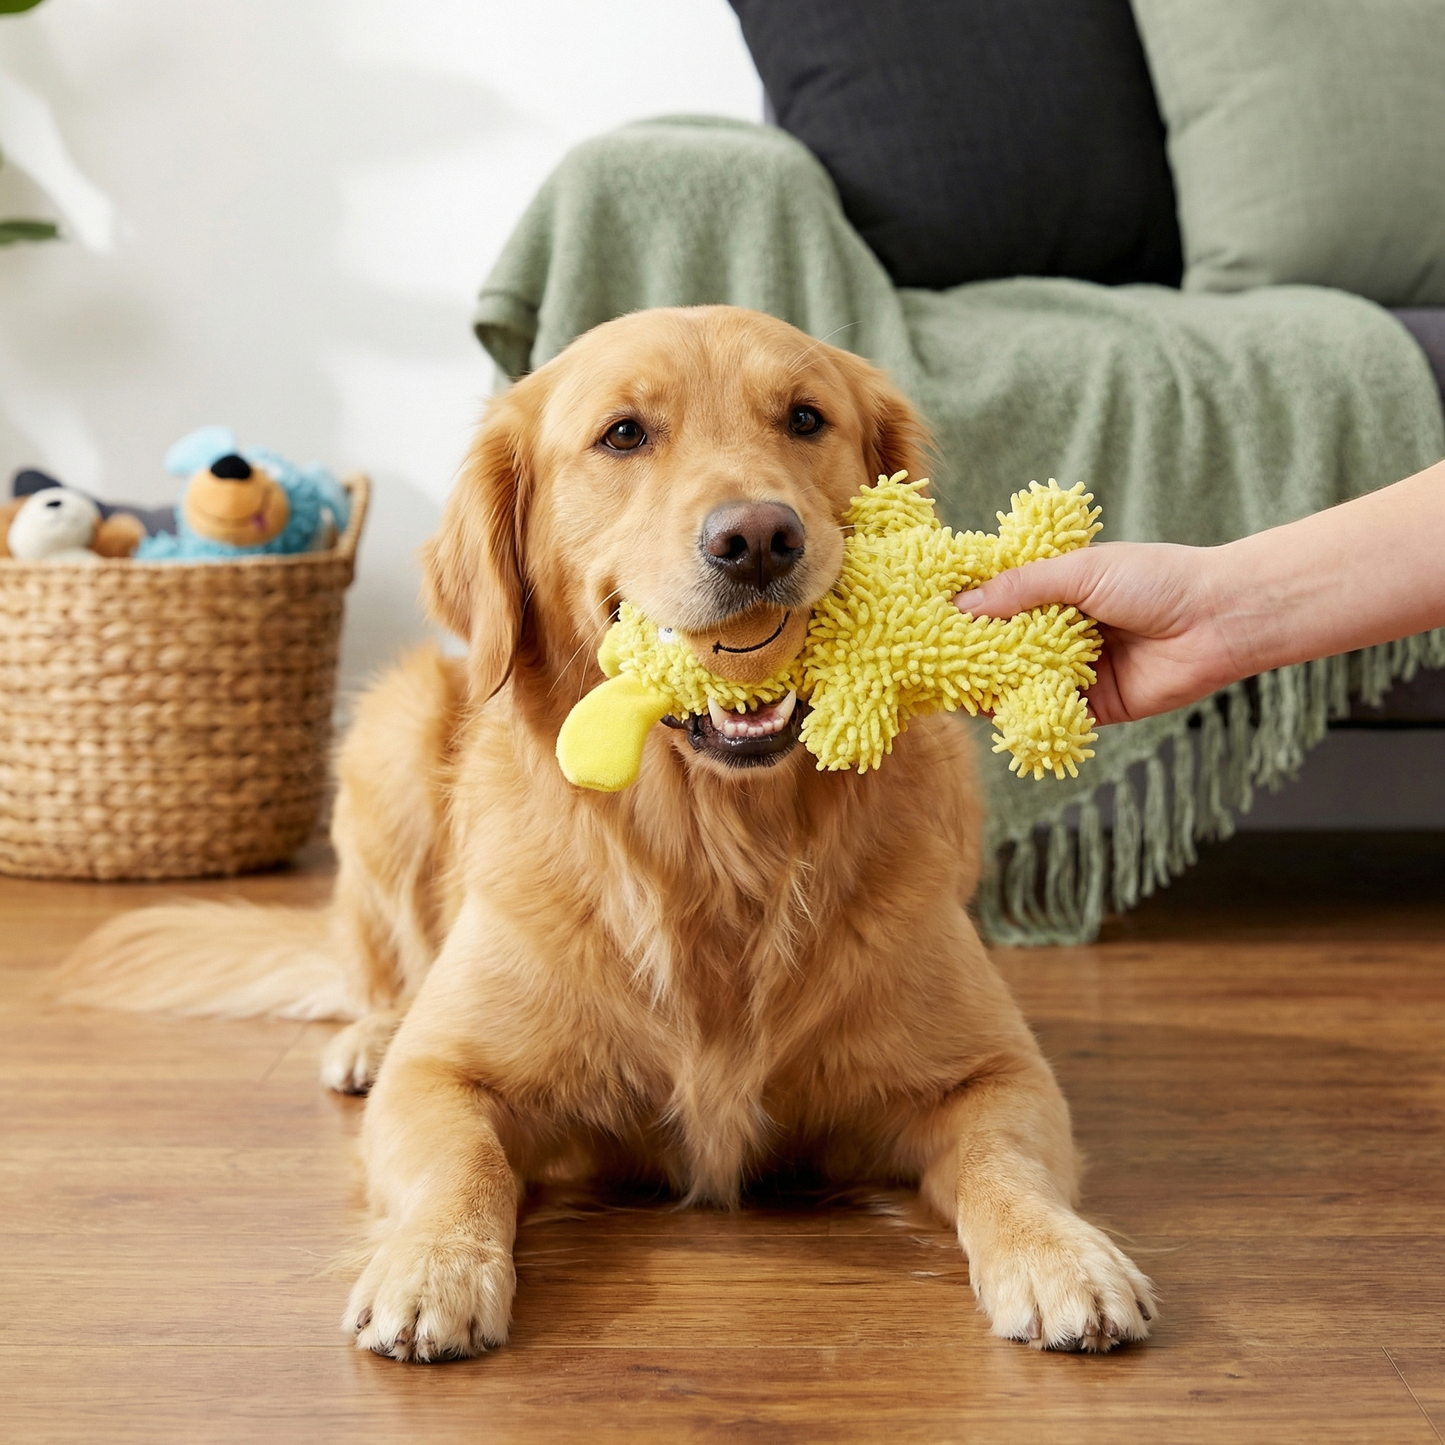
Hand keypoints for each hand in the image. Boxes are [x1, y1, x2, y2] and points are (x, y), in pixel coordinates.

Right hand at [956, 543, 1244, 724]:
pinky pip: (1049, 714)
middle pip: (1002, 647)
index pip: (999, 602)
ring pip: (1020, 683)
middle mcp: (1060, 632)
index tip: (925, 614)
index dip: (965, 609)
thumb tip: (962, 605)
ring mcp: (1074, 671)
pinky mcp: (1092, 708)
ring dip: (990, 686)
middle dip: (969, 653)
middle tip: (928, 659)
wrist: (1219, 621)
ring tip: (952, 686)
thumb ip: (1021, 588)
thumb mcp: (1081, 571)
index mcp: (1056, 591)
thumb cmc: (1156, 580)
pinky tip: (995, 712)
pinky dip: (1024, 715)